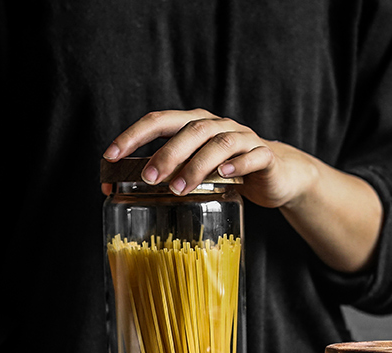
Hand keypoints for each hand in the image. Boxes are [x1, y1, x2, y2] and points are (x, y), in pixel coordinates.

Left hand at [103, 109, 382, 272]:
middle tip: (148, 179)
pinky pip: (252, 156)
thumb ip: (174, 174)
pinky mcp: (265, 156)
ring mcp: (243, 139)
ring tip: (180, 188)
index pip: (160, 121)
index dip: (133, 135)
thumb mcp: (200, 173)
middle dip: (166, 153)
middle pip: (190, 129)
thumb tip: (133, 192)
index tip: (111, 157)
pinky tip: (226, 173)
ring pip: (218, 143)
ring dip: (197, 164)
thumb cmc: (233, 176)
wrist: (280, 177)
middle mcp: (218, 126)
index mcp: (196, 125)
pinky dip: (238, 162)